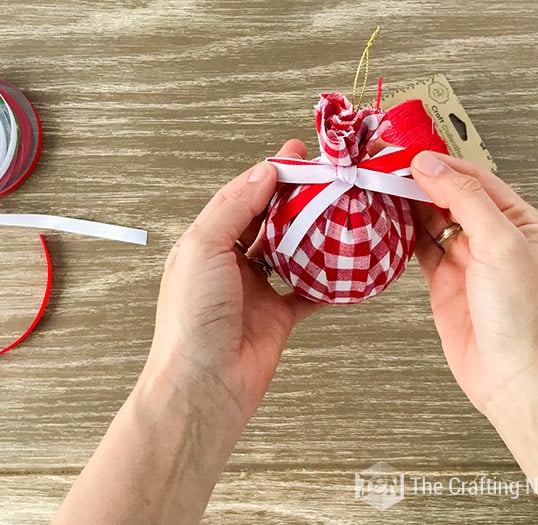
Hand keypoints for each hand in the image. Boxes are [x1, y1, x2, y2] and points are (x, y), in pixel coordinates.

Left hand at [144, 139, 321, 426]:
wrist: (205, 383)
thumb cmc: (192, 317)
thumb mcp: (203, 248)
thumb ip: (234, 207)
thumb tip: (264, 172)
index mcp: (206, 243)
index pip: (240, 197)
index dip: (268, 173)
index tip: (297, 154)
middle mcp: (230, 264)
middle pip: (268, 221)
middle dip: (295, 198)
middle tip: (326, 176)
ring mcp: (256, 290)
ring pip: (290, 252)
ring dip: (312, 233)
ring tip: (340, 208)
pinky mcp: (279, 316)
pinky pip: (308, 291)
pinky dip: (327, 278)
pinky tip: (345, 261)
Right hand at [409, 151, 537, 414]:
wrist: (511, 376)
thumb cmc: (523, 317)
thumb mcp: (500, 245)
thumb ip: (465, 201)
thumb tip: (431, 167)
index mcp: (518, 221)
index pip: (474, 179)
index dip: (441, 166)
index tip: (408, 158)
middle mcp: (491, 236)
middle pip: (449, 197)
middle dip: (420, 183)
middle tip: (386, 170)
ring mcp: (464, 259)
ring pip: (430, 220)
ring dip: (407, 206)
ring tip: (380, 191)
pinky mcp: (442, 281)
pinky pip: (417, 248)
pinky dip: (401, 234)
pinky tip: (386, 221)